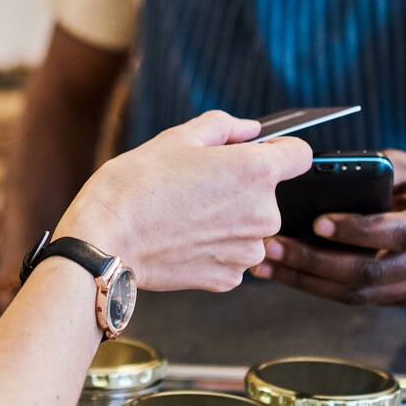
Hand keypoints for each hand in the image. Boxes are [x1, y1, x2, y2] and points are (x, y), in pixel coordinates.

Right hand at [50, 111, 311, 292]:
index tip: (256, 153)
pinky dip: (215, 247)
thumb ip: (224, 127)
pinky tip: (183, 238)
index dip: (278, 150)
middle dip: (241, 187)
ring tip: (185, 214)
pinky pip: (233, 254)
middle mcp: (263, 214)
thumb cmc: (135, 186)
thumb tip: (250, 130)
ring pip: (251, 227)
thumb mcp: (177, 138)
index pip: (300, 154)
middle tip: (196, 185)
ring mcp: (248, 251)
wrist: (105, 241)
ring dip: (229, 220)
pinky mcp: (229, 278)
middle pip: (269, 193)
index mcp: (256, 172)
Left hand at [250, 150, 405, 306]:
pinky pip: (358, 299)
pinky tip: (287, 274)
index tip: (317, 221)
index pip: (402, 233)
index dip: (359, 231)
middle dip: (316, 262)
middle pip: (372, 272)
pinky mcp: (405, 298)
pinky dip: (319, 288)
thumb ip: (374, 170)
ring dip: (308, 282)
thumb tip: (318, 173)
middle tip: (273, 246)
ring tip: (267, 265)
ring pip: (360, 294)